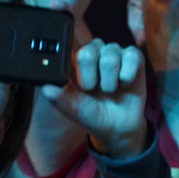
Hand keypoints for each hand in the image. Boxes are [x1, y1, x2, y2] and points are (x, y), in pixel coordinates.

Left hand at [43, 37, 148, 158]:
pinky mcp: (133, 56)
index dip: (75, 69)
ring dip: (110, 80)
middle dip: (91, 76)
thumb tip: (45, 89)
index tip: (80, 86)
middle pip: (89, 50)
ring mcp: (113, 52)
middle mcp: (93, 52)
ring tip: (110, 90)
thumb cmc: (92, 114)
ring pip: (110, 55)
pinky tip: (125, 83)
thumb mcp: (74, 110)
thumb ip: (60, 99)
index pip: (70, 51)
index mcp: (75, 62)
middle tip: (92, 90)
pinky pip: (132, 55)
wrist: (118, 126)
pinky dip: (128, 74)